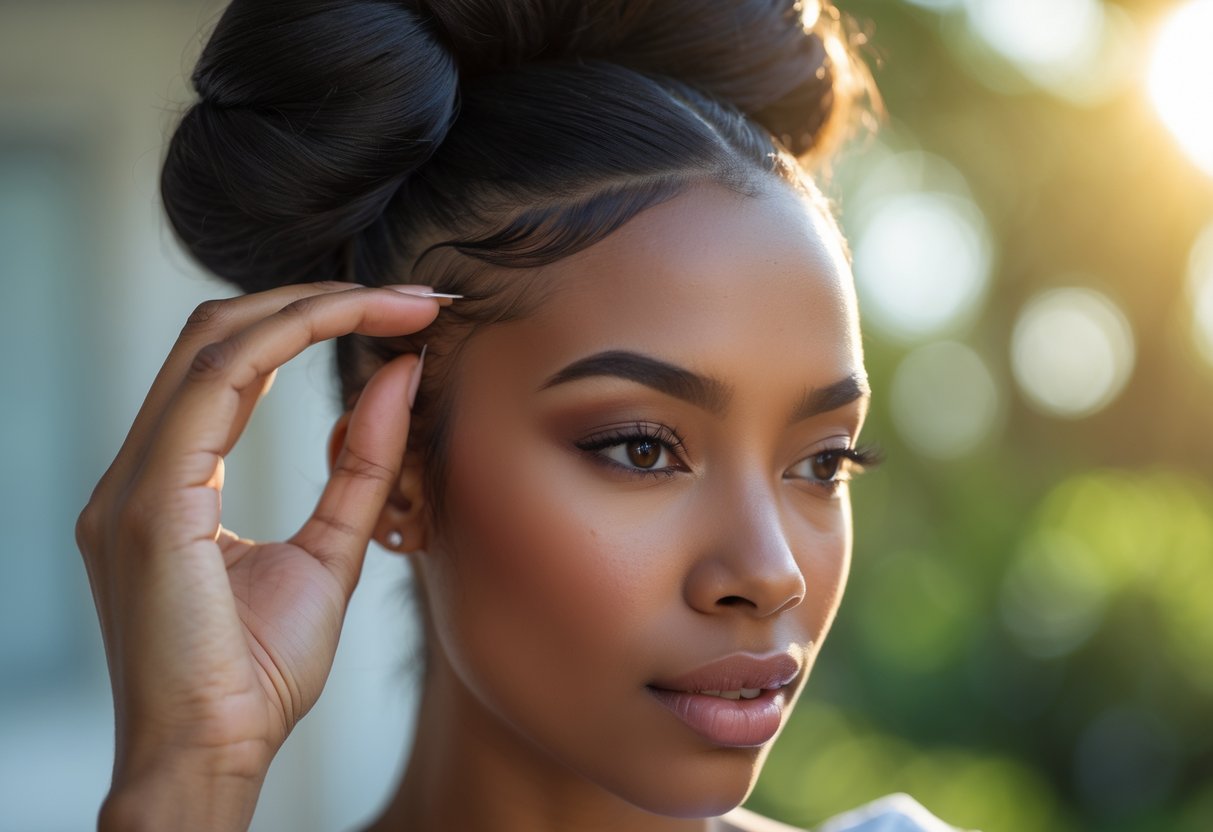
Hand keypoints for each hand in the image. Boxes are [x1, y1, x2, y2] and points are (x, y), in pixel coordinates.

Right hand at [76, 282, 442, 830]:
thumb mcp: (330, 553)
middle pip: (218, 332)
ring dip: (314, 307)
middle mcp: (138, 470)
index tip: (400, 314)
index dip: (313, 318)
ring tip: (401, 305)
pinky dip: (291, 346)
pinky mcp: (148, 505)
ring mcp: (133, 483)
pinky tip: (362, 338)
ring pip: (216, 343)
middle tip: (412, 297)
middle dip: (318, 298)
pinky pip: (217, 389)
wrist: (211, 756)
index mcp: (167, 482)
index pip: (233, 361)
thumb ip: (360, 467)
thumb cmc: (256, 674)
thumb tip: (397, 377)